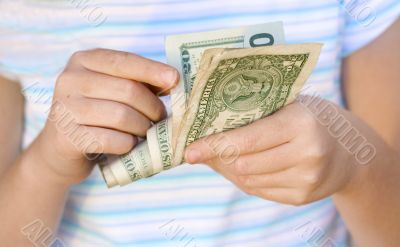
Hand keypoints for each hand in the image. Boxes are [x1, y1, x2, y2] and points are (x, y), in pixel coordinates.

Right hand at [32, 48, 177, 185]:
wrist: (60, 150)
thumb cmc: (96, 116)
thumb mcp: (112, 91)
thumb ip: (138, 82)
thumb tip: (172, 80)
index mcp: (83, 61)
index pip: (124, 61)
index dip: (152, 70)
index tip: (176, 79)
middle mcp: (70, 80)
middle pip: (128, 90)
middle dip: (152, 106)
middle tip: (160, 118)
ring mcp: (65, 109)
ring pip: (122, 116)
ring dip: (142, 127)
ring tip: (145, 131)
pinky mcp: (67, 138)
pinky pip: (113, 140)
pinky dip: (128, 144)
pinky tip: (128, 144)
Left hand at [184, 98, 362, 204]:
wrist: (350, 150)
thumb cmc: (311, 118)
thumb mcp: (289, 105)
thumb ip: (253, 115)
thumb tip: (207, 132)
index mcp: (301, 124)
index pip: (247, 140)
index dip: (214, 146)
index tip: (189, 150)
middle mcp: (306, 154)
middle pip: (243, 164)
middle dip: (217, 158)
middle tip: (200, 149)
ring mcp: (306, 180)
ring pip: (247, 181)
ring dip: (227, 169)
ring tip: (219, 156)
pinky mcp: (301, 197)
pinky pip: (258, 191)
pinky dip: (243, 179)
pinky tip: (240, 166)